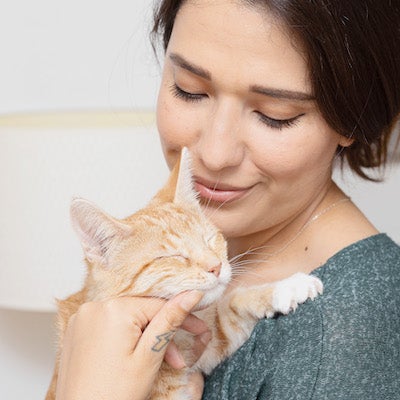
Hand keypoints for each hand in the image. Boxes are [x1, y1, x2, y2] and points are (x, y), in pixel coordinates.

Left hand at [55, 291, 208, 399]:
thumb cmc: (113, 395)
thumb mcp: (149, 356)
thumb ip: (170, 320)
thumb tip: (191, 294)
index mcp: (113, 309)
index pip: (158, 304)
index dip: (182, 318)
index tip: (199, 329)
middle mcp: (94, 307)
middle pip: (141, 312)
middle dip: (161, 333)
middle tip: (177, 357)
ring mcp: (82, 318)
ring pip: (126, 319)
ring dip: (144, 337)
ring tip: (157, 362)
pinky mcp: (76, 330)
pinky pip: (109, 324)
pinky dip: (124, 337)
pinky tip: (132, 356)